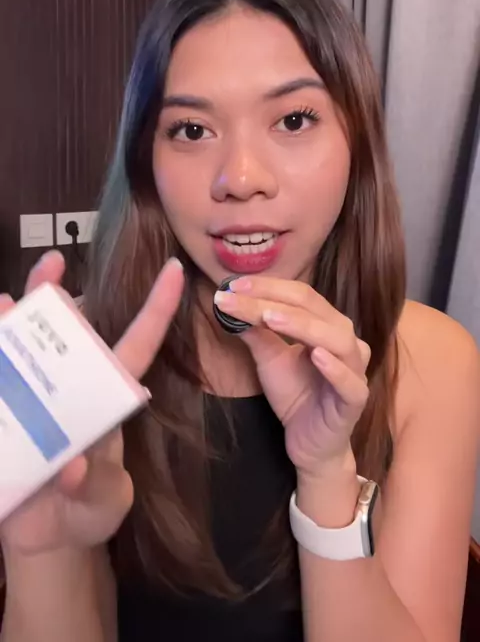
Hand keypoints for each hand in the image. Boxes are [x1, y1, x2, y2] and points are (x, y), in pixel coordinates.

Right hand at [0, 250, 183, 555]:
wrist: (48, 536)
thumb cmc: (89, 510)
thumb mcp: (104, 500)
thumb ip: (93, 485)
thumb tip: (72, 468)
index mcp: (109, 396)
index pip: (139, 344)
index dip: (158, 308)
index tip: (174, 269)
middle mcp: (73, 385)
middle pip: (68, 331)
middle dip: (56, 294)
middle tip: (51, 264)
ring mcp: (36, 395)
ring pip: (27, 343)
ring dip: (15, 316)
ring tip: (5, 301)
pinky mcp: (8, 409)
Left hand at [214, 276, 369, 480]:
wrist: (309, 444)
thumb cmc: (295, 395)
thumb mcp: (269, 359)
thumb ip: (255, 331)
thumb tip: (228, 301)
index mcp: (327, 324)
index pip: (299, 295)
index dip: (267, 287)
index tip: (232, 284)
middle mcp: (345, 340)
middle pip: (314, 309)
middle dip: (273, 299)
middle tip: (239, 295)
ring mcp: (355, 369)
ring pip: (336, 339)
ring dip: (303, 325)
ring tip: (270, 317)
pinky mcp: (356, 400)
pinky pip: (350, 381)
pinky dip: (335, 368)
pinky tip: (317, 356)